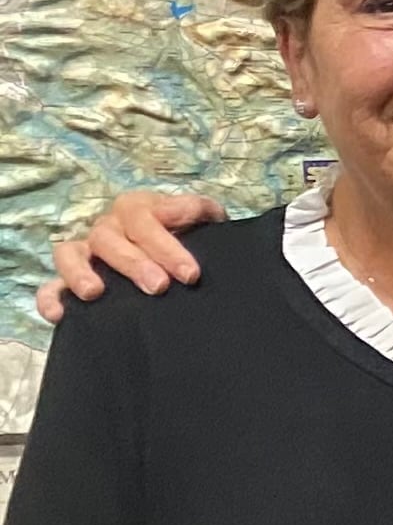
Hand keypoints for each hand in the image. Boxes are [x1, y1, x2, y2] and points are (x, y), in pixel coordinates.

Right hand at [35, 189, 220, 321]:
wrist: (169, 256)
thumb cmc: (183, 236)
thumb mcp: (198, 220)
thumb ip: (201, 213)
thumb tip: (210, 213)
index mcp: (136, 210)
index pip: (146, 219)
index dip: (166, 245)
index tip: (190, 273)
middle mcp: (107, 228)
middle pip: (111, 239)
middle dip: (134, 263)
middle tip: (158, 287)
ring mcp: (85, 253)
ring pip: (69, 254)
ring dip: (80, 272)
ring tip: (95, 293)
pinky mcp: (69, 279)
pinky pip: (50, 286)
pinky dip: (50, 298)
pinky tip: (59, 315)